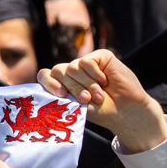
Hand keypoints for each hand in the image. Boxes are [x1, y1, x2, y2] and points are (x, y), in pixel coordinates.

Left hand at [38, 50, 166, 152]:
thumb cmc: (99, 110)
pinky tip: (104, 81)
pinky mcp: (100, 56)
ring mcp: (85, 63)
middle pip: (58, 71)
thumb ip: (59, 93)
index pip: (44, 75)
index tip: (61, 95)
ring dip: (86, 84)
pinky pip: (86, 61)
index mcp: (62, 83)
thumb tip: (43, 83)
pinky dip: (94, 74)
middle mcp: (72, 72)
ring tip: (98, 95)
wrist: (123, 110)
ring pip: (72, 67)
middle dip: (72, 87)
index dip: (49, 83)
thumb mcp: (75, 104)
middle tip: (85, 99)